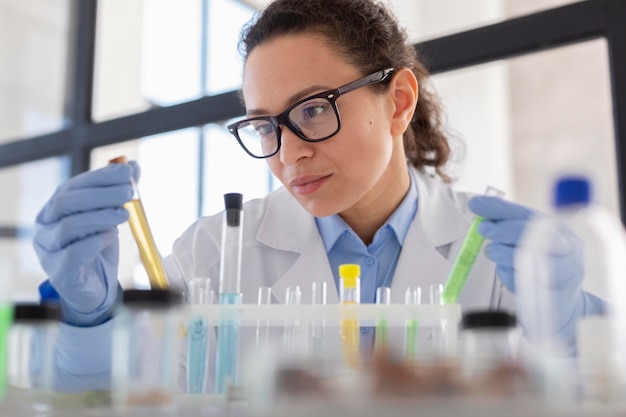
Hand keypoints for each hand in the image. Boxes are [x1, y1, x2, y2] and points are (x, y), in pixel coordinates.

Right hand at [33, 161, 139, 325]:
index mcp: (55, 208)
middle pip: (67, 202)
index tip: (127, 171)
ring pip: (68, 226)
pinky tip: (111, 237)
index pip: (74, 185)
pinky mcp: (59, 271)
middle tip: (130, 192)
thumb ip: (119, 192)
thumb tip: (133, 166)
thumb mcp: (110, 217)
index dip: (101, 176)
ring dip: (100, 216)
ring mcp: (48, 249)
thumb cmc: (98, 248)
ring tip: (124, 215)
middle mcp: (45, 226)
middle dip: (102, 194)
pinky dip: (95, 241)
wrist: (95, 287)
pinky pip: (73, 253)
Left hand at [468, 196, 584, 347]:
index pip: (526, 213)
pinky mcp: (556, 291)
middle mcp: (567, 245)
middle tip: (482, 229)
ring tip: (492, 251)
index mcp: (558, 229)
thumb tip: (478, 208)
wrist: (563, 305)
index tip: (475, 204)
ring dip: (502, 252)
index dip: (499, 208)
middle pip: (532, 231)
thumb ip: (508, 226)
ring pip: (528, 254)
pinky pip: (526, 279)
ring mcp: (565, 268)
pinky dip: (509, 274)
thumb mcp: (528, 242)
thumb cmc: (541, 268)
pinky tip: (507, 271)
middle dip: (502, 228)